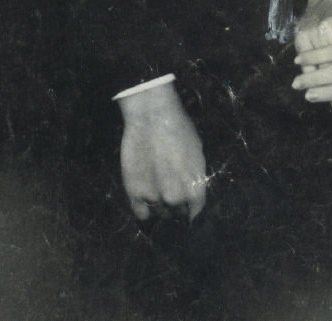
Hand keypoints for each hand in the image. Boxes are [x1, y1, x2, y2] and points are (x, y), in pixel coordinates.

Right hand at [117, 82, 206, 220]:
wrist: (152, 116)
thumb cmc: (179, 129)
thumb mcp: (197, 153)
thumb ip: (195, 177)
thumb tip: (193, 191)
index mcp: (195, 189)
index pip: (196, 211)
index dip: (191, 208)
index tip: (187, 206)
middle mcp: (176, 198)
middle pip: (178, 214)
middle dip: (177, 207)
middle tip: (171, 192)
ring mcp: (154, 198)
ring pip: (160, 213)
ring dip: (160, 206)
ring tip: (158, 191)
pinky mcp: (134, 193)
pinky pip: (141, 214)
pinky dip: (144, 209)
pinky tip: (145, 200)